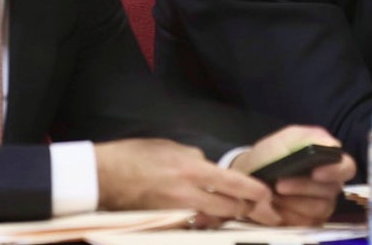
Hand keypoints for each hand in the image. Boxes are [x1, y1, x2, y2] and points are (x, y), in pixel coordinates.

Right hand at [95, 138, 270, 225]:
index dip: (253, 190)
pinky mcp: (168, 222)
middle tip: (255, 205)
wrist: (106, 176)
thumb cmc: (136, 156)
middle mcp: (188, 193)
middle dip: (244, 207)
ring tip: (233, 210)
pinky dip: (204, 222)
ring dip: (225, 216)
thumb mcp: (171, 147)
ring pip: (213, 220)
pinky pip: (194, 224)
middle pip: (228, 207)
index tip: (266, 193)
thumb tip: (209, 168)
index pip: (232, 182)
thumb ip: (195, 159)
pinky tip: (207, 216)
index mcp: (191, 169)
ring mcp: (178, 211)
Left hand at [230, 125, 356, 225]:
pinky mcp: (310, 222)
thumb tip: (330, 145)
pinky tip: (275, 207)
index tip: (316, 173)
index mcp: (328, 160)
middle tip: (279, 185)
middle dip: (302, 187)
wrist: (248, 177)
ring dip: (292, 202)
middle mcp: (330, 184)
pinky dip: (287, 215)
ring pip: (318, 209)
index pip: (347, 167)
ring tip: (273, 194)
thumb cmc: (270, 155)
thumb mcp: (285, 139)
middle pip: (330, 191)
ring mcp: (322, 205)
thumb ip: (307, 137)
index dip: (335, 171)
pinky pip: (306, 223)